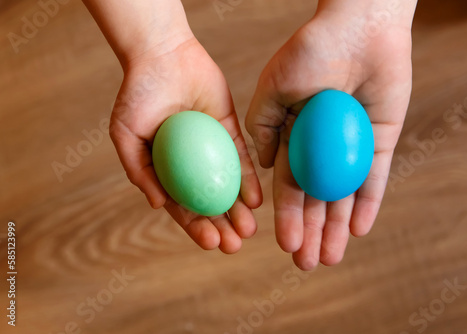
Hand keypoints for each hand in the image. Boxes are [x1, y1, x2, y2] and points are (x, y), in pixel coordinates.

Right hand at [111, 37, 262, 252]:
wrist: (164, 55)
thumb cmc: (138, 94)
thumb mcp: (126, 134)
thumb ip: (138, 170)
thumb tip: (158, 206)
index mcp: (166, 169)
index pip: (183, 205)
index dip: (196, 227)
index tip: (210, 243)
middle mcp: (191, 163)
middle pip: (209, 201)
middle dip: (222, 226)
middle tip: (234, 245)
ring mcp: (212, 147)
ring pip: (228, 185)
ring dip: (238, 209)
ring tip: (249, 229)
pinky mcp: (230, 129)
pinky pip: (241, 158)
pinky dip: (248, 179)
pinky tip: (255, 199)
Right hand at [246, 0, 416, 269]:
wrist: (357, 27)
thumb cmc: (311, 52)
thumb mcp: (273, 88)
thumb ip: (262, 127)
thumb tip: (262, 167)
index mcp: (293, 137)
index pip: (288, 186)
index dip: (285, 216)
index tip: (282, 243)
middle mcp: (320, 148)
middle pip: (315, 198)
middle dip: (309, 232)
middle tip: (305, 265)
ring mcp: (350, 147)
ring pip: (342, 196)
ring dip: (335, 228)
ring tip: (328, 259)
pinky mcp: (378, 141)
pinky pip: (373, 178)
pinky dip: (367, 204)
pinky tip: (357, 231)